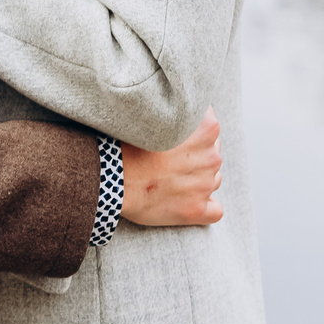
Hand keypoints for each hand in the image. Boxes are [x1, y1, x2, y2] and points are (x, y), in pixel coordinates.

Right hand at [119, 110, 224, 228]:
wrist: (109, 175)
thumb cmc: (125, 142)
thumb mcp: (152, 113)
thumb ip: (175, 112)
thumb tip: (178, 112)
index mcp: (206, 129)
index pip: (210, 124)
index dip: (192, 129)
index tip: (175, 133)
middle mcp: (211, 157)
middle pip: (212, 152)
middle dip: (195, 155)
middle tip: (167, 157)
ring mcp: (205, 185)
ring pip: (212, 179)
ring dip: (197, 179)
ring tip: (169, 178)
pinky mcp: (196, 210)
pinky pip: (215, 210)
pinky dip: (203, 206)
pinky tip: (185, 201)